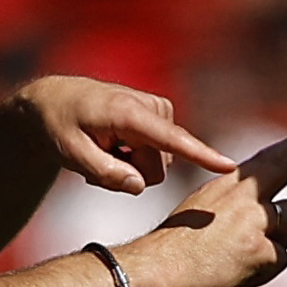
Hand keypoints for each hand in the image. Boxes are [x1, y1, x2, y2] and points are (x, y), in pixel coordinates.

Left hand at [13, 76, 234, 193]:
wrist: (56, 100)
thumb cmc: (61, 126)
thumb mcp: (71, 155)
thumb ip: (105, 174)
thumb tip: (140, 186)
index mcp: (129, 114)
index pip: (171, 140)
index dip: (201, 155)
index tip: (230, 166)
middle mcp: (151, 108)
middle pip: (157, 169)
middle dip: (128, 173)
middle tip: (97, 157)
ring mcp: (159, 112)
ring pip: (158, 165)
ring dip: (128, 166)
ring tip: (103, 149)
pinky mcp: (161, 117)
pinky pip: (158, 156)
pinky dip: (133, 158)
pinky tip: (112, 145)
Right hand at [119, 110, 286, 286]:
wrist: (153, 269)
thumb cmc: (176, 249)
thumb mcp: (205, 215)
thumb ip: (244, 210)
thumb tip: (282, 218)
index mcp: (229, 183)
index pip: (276, 155)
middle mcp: (244, 194)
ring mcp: (254, 219)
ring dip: (275, 243)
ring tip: (237, 257)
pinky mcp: (258, 248)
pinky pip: (280, 260)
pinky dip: (262, 273)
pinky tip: (234, 273)